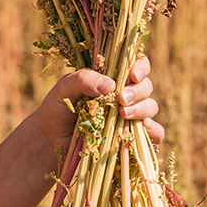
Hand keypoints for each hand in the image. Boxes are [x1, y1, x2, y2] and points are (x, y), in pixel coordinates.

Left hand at [35, 57, 162, 150]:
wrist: (50, 141)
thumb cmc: (57, 109)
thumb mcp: (64, 88)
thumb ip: (83, 79)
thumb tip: (110, 85)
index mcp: (113, 78)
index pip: (136, 66)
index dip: (140, 67)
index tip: (132, 75)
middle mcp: (125, 95)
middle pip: (146, 87)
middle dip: (137, 91)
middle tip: (121, 99)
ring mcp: (131, 117)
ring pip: (151, 107)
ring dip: (142, 109)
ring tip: (123, 115)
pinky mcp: (133, 138)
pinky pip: (156, 133)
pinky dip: (154, 130)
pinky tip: (143, 128)